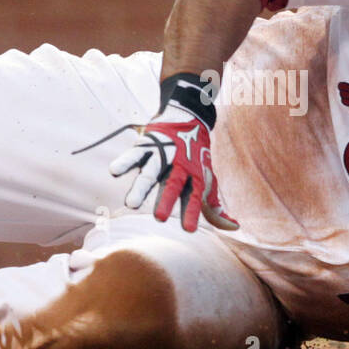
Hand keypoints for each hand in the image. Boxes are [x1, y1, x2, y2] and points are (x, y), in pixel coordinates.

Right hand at [108, 75, 237, 232]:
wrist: (188, 117)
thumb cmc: (197, 157)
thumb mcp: (207, 180)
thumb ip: (215, 207)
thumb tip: (234, 227)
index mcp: (194, 175)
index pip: (194, 196)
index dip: (192, 212)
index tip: (189, 230)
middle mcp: (178, 166)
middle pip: (172, 185)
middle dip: (166, 201)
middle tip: (159, 218)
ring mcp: (161, 155)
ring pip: (150, 173)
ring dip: (141, 188)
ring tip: (131, 204)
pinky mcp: (147, 145)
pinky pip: (134, 154)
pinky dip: (125, 162)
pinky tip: (114, 172)